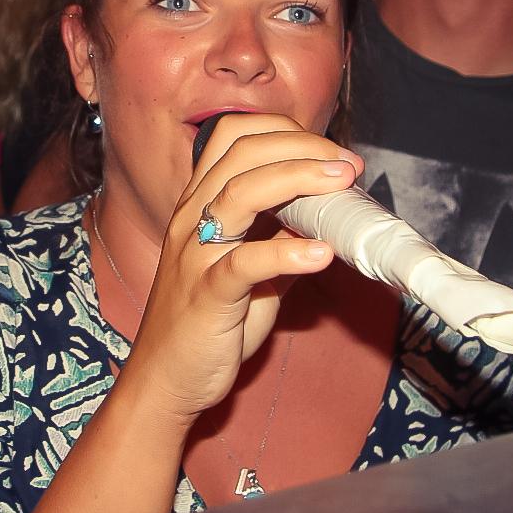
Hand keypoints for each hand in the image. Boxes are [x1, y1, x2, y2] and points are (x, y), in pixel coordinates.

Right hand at [121, 114, 361, 422]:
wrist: (164, 380)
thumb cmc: (206, 324)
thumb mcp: (248, 272)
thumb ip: (278, 240)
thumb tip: (324, 217)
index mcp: (199, 205)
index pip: (232, 136)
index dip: (285, 132)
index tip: (331, 153)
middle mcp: (192, 220)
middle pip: (242, 154)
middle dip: (303, 148)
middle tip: (347, 166)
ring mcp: (195, 255)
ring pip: (241, 193)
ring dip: (299, 180)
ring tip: (341, 186)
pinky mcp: (206, 295)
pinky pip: (245, 263)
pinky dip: (287, 253)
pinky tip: (321, 254)